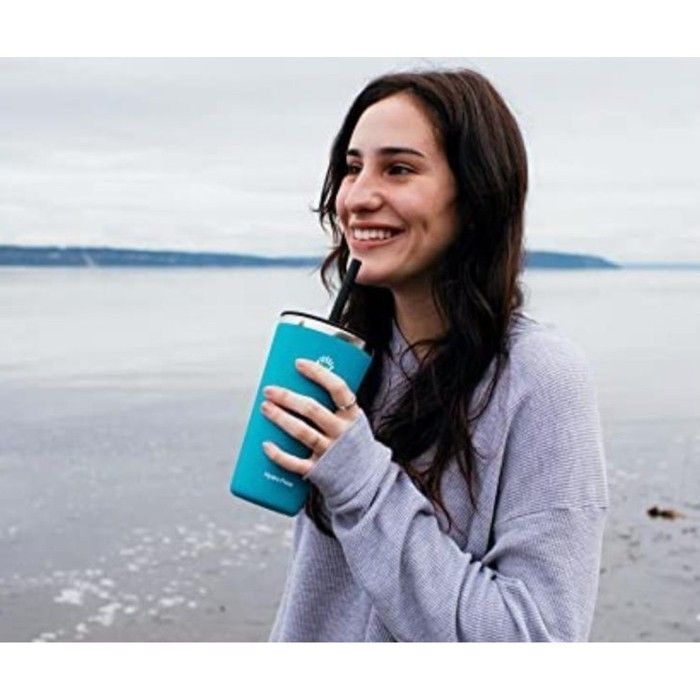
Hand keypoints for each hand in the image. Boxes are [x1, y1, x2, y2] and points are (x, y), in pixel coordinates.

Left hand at [260, 358, 362, 478]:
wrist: (365, 478)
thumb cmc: (351, 442)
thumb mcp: (351, 420)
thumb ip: (332, 405)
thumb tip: (299, 385)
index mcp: (352, 415)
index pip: (337, 388)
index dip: (318, 373)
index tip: (298, 363)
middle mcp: (342, 432)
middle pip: (312, 409)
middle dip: (288, 397)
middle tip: (269, 390)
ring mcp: (330, 451)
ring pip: (301, 432)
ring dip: (280, 418)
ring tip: (265, 408)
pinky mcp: (319, 470)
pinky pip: (295, 463)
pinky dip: (279, 454)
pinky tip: (266, 445)